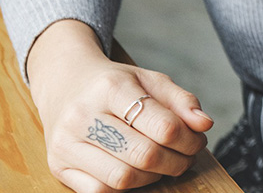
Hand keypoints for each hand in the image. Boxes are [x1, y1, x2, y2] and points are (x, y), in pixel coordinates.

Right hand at [27, 20, 212, 191]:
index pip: (164, 126)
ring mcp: (66, 143)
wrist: (65, 83)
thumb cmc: (115, 84)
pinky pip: (98, 191)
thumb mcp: (150, 80)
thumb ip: (181, 101)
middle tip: (186, 157)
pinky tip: (136, 172)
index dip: (190, 140)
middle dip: (176, 162)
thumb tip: (204, 124)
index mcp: (111, 88)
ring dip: (153, 177)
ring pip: (123, 178)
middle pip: (144, 155)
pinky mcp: (57, 166)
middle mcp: (83, 116)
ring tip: (163, 164)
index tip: (197, 140)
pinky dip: (125, 188)